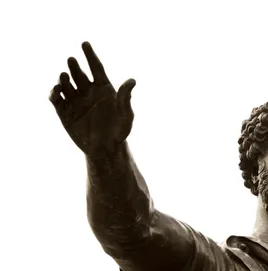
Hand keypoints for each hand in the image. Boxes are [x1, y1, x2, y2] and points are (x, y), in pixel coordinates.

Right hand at [49, 42, 135, 157]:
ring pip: (67, 84)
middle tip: (71, 60)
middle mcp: (89, 92)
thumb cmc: (120, 131)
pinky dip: (54, 93)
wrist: (106, 149)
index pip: (96, 67)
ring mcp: (76, 101)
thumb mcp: (126, 115)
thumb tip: (132, 80)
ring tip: (64, 77)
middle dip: (74, 66)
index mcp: (104, 89)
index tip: (84, 43)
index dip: (90, 55)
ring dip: (64, 79)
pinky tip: (56, 90)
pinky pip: (57, 99)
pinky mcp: (65, 112)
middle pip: (79, 74)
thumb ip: (126, 98)